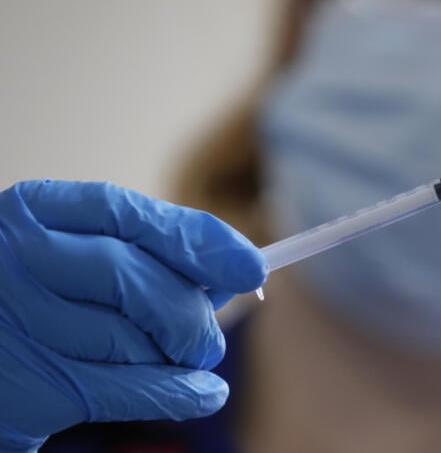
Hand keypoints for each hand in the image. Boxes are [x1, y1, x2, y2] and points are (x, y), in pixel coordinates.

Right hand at [0, 180, 265, 451]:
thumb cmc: (42, 300)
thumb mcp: (81, 258)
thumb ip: (150, 258)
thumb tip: (235, 273)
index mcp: (35, 211)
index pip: (131, 215)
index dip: (200, 240)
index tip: (252, 266)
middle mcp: (18, 258)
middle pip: (139, 282)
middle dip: (191, 317)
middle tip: (209, 340)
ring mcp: (18, 321)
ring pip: (135, 339)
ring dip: (177, 359)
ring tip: (181, 362)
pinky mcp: (27, 386)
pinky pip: (129, 389)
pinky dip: (180, 393)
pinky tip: (205, 393)